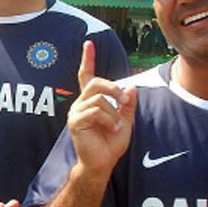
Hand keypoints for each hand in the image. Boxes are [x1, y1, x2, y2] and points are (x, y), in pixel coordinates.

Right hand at [68, 40, 136, 174]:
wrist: (102, 163)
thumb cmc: (110, 144)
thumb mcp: (125, 121)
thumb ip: (128, 104)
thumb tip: (131, 87)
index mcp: (90, 101)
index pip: (86, 76)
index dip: (88, 59)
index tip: (88, 43)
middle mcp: (80, 104)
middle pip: (96, 82)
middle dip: (114, 89)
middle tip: (125, 101)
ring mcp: (75, 112)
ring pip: (99, 98)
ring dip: (114, 112)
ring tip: (116, 126)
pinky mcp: (75, 122)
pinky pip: (96, 111)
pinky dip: (109, 120)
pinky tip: (110, 130)